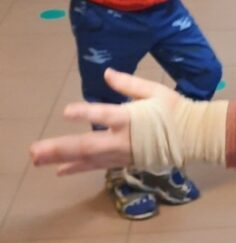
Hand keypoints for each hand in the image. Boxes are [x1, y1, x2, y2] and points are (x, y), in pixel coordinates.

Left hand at [29, 69, 176, 174]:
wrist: (192, 136)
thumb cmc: (174, 110)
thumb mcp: (155, 91)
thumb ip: (129, 83)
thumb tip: (107, 72)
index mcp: (132, 117)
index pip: (106, 114)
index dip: (86, 113)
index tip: (66, 112)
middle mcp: (123, 139)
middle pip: (87, 145)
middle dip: (60, 148)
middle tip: (35, 150)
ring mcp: (121, 153)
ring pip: (87, 159)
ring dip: (61, 159)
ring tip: (37, 160)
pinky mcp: (123, 161)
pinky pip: (96, 166)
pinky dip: (77, 168)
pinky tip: (60, 170)